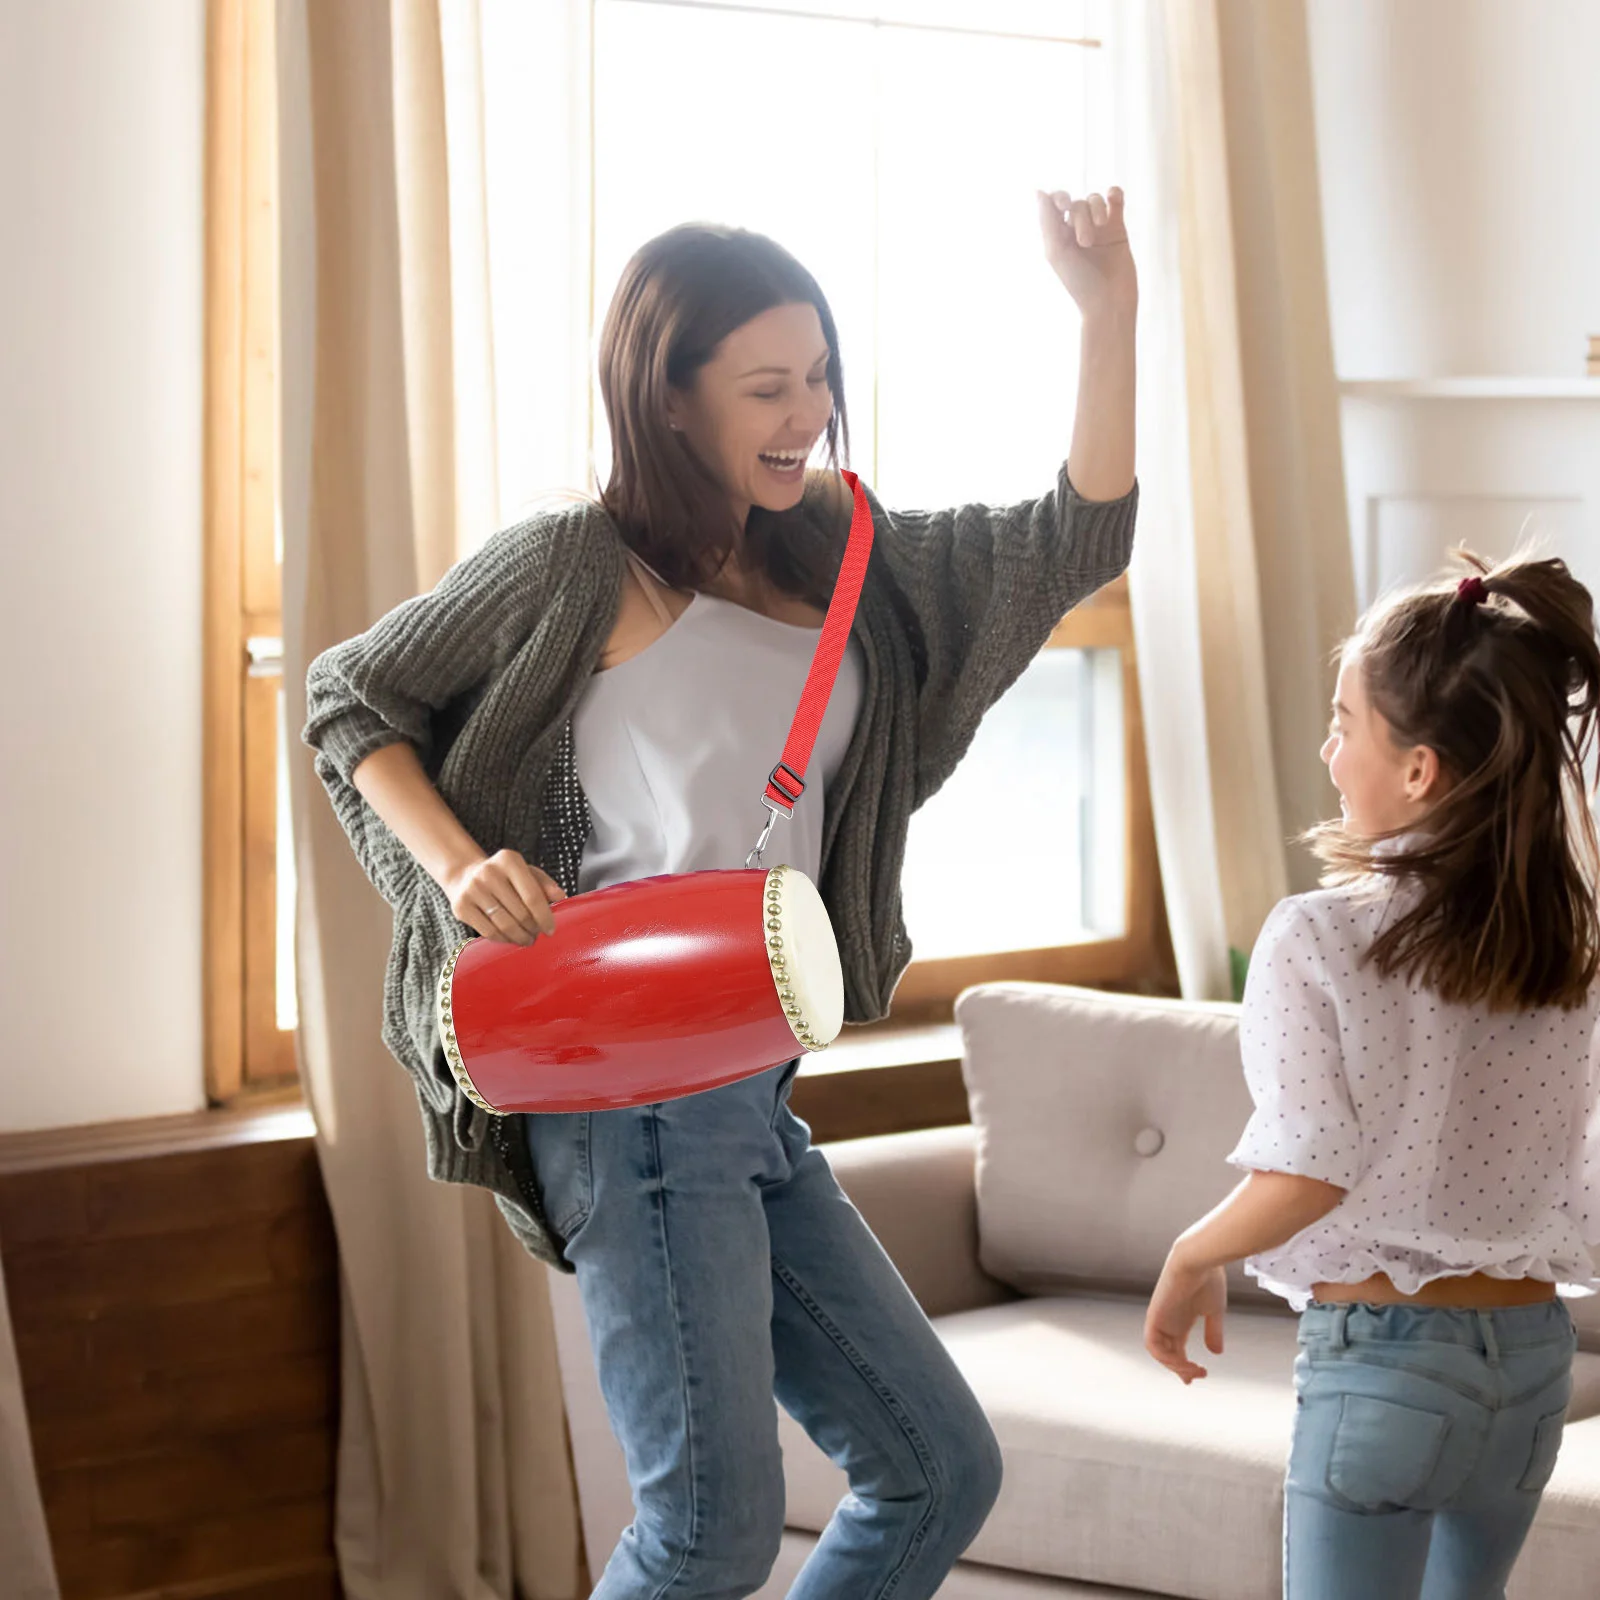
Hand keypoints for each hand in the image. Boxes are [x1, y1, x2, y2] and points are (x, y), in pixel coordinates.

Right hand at [441, 849, 564, 944]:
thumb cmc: (503, 877)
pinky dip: (503, 939)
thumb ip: (544, 884)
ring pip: (505, 925)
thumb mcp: (525, 873)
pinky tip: (510, 938)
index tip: (551, 929)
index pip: (533, 895)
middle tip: (537, 934)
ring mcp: (473, 889)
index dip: (545, 917)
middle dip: (533, 928)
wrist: (464, 876)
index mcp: (509, 860)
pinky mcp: (461, 906)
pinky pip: (489, 932)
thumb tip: (560, 896)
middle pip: (520, 913)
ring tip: (527, 939)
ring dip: (520, 937)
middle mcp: (489, 872)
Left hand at [1037, 188, 1136, 321]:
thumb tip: (1038, 191)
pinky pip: (1115, 200)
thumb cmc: (1078, 282)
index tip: (1063, 205)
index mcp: (1058, 235)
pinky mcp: (1118, 228)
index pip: (1055, 202)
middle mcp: (1077, 229)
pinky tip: (1114, 198)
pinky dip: (1114, 194)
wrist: (1109, 302)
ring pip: (1095, 200)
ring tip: (1100, 229)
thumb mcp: (1056, 252)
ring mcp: (1098, 228)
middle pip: (1077, 204)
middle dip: (1081, 218)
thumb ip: (1047, 221)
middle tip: (1085, 243)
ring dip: (1096, 210)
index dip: (1059, 197)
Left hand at [1145, 1252, 1226, 1383]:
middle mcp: (1169, 1320)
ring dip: (1175, 1366)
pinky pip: (1152, 1344)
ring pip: (1159, 1352)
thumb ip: (1213, 1331)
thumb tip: (1216, 1353)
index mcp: (1182, 1319)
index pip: (1177, 1347)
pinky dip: (1164, 1357)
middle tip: (1195, 1378)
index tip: (1200, 1374)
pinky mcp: (1154, 1315)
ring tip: (1192, 1371)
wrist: (1197, 1258)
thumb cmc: (1209, 1279)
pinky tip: (1182, 1362)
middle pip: (1168, 1352)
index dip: (1185, 1363)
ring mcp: (1160, 1318)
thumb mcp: (1214, 1310)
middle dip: (1180, 1369)